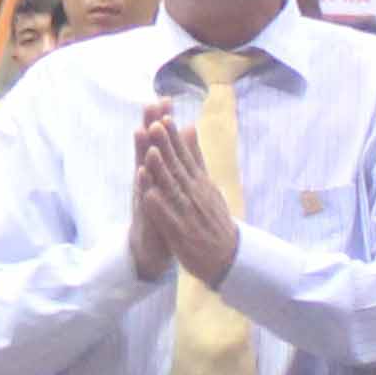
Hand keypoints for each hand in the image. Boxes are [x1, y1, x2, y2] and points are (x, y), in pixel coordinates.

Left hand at [134, 100, 240, 286]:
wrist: (227, 256)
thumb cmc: (214, 218)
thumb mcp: (208, 183)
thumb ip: (196, 157)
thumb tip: (191, 127)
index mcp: (199, 183)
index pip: (185, 157)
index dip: (174, 138)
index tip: (164, 118)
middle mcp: (195, 194)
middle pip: (178, 168)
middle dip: (166, 147)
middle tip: (154, 125)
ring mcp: (188, 213)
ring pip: (173, 190)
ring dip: (162, 172)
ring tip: (150, 153)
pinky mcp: (181, 232)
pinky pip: (168, 218)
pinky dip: (159, 206)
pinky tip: (148, 195)